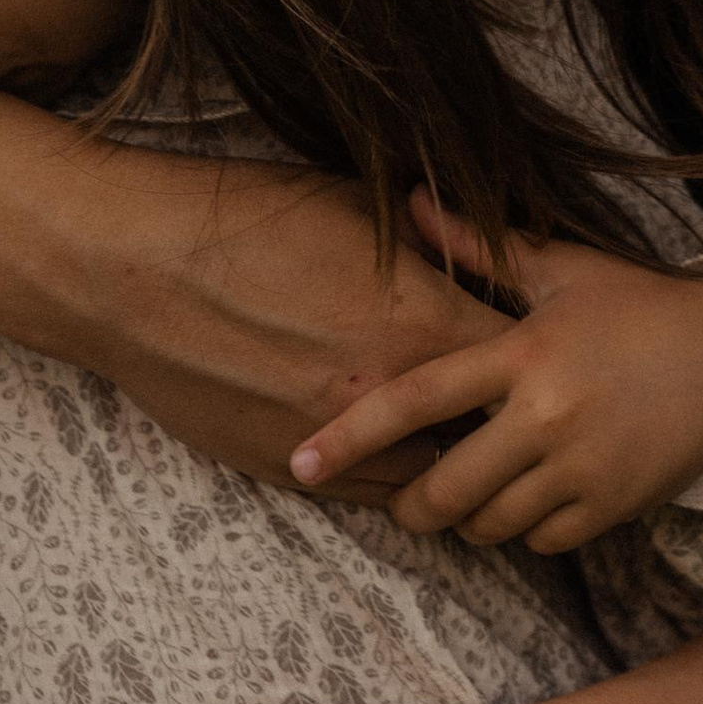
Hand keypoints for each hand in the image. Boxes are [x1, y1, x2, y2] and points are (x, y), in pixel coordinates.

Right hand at [0, 59, 509, 494]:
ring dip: (461, 474)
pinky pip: (367, 496)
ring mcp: (336, 442)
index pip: (526, 364)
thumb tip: (481, 250)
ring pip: (432, 486)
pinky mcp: (287, 468)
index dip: (556, 366)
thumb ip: (427, 244)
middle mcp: (388, 396)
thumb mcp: (353, 207)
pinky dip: (397, 485)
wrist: (124, 269)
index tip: (578, 364)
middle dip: (522, 434)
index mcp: (419, 322)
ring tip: (494, 465)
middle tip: (555, 431)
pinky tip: (415, 471)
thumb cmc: (239, 217)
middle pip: (492, 439)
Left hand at [286, 192, 702, 552]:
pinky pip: (540, 541)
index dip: (349, 436)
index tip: (301, 464)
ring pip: (490, 525)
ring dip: (472, 519)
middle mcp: (546, 415)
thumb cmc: (642, 310)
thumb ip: (480, 247)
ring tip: (479, 491)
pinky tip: (537, 497)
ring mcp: (581, 467)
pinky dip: (526, 531)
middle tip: (408, 500)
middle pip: (443, 490)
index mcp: (523, 352)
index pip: (415, 400)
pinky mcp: (612, 506)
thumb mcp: (565, 270)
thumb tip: (408, 197)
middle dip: (414, 506)